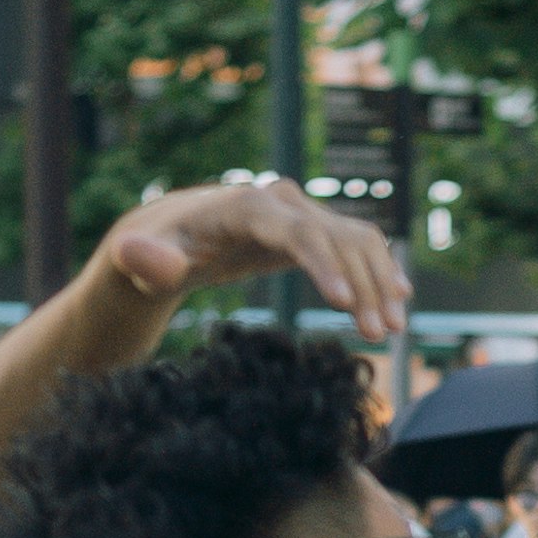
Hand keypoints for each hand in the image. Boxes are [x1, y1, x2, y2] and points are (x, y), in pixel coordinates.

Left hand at [96, 171, 408, 347]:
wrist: (171, 236)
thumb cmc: (155, 254)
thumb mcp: (142, 262)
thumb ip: (147, 260)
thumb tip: (138, 254)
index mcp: (245, 207)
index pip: (298, 231)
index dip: (324, 265)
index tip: (346, 305)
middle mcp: (281, 202)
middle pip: (336, 237)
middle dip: (363, 284)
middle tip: (380, 335)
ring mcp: (300, 214)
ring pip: (355, 239)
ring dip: (380, 281)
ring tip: (393, 329)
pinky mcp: (310, 230)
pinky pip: (354, 246)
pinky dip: (378, 270)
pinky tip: (399, 299)